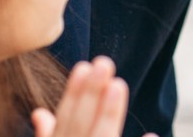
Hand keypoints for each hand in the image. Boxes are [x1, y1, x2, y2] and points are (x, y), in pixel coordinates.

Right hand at [31, 57, 150, 136]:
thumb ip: (49, 136)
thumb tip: (39, 112)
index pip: (64, 120)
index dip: (73, 95)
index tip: (83, 66)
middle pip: (79, 126)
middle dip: (91, 95)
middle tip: (103, 62)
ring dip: (109, 114)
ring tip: (118, 85)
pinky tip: (152, 134)